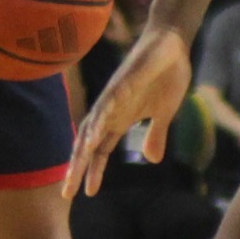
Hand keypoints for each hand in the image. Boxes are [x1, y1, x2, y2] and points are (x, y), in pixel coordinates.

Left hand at [66, 27, 192, 197]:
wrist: (172, 44)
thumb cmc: (166, 76)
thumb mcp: (164, 114)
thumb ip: (155, 135)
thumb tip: (151, 160)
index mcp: (120, 119)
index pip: (100, 150)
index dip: (92, 171)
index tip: (87, 193)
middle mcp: (111, 110)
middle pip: (88, 144)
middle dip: (77, 168)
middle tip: (67, 193)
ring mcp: (115, 96)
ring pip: (92, 126)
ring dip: (83, 150)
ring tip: (75, 172)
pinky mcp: (123, 82)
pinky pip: (108, 104)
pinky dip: (99, 121)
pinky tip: (94, 137)